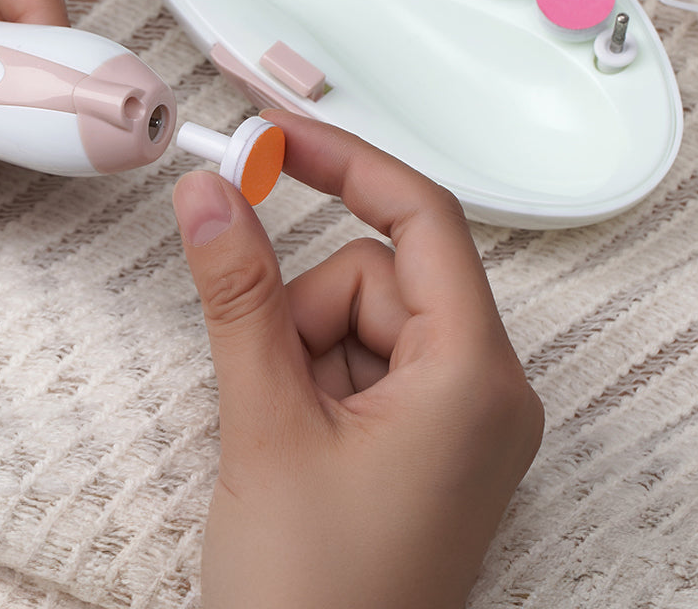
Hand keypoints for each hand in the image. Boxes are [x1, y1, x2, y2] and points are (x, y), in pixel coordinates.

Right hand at [172, 110, 542, 608]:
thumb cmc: (316, 601)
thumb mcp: (265, 426)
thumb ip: (238, 295)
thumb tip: (212, 194)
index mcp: (474, 377)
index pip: (421, 217)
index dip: (345, 162)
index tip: (276, 135)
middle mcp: (485, 390)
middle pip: (377, 273)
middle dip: (306, 311)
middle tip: (273, 392)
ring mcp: (458, 417)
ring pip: (359, 316)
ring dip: (303, 355)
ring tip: (287, 440)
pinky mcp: (428, 439)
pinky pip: (361, 359)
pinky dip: (314, 381)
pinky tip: (301, 450)